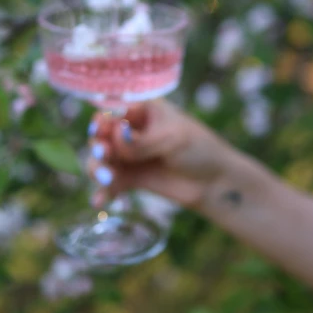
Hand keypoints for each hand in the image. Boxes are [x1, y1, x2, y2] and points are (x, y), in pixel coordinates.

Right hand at [87, 99, 232, 207]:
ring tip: (106, 179)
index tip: (100, 129)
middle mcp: (132, 132)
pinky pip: (110, 184)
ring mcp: (130, 157)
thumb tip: (114, 137)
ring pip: (102, 161)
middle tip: (103, 155)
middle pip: (102, 136)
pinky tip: (99, 201)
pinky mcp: (132, 179)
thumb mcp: (171, 138)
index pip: (114, 112)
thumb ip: (141, 141)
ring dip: (98, 169)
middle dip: (98, 146)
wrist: (215, 182)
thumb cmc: (199, 148)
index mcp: (143, 111)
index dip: (102, 120)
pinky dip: (102, 192)